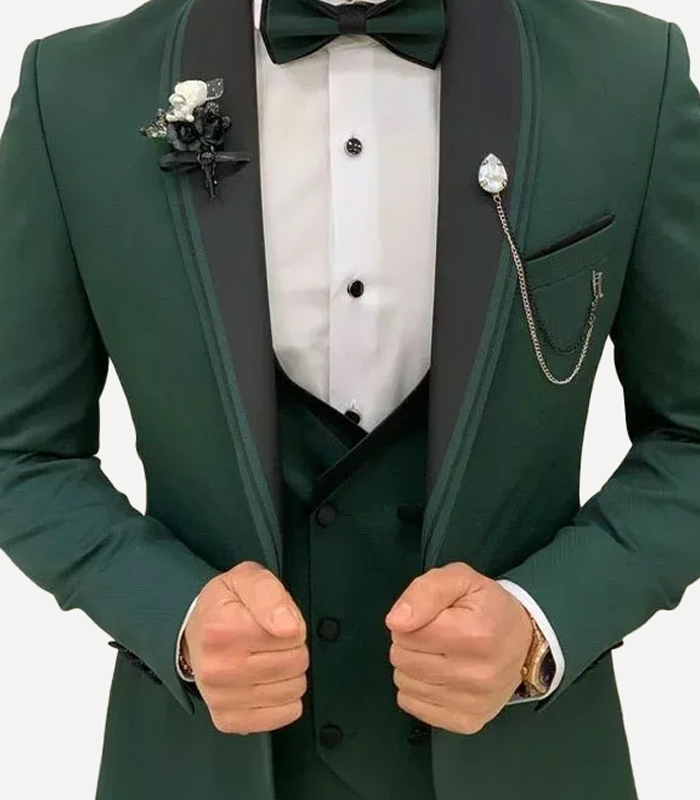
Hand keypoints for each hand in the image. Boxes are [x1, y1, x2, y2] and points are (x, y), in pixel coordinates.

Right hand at [183, 560, 307, 734]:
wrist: (194, 633)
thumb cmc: (225, 604)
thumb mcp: (247, 579)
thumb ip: (270, 594)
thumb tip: (289, 628)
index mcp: (222, 630)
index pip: (293, 635)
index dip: (291, 624)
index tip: (273, 620)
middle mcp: (218, 669)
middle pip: (296, 664)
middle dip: (292, 649)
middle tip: (271, 640)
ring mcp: (220, 699)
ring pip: (293, 691)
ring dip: (289, 674)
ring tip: (267, 659)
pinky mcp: (227, 721)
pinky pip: (284, 715)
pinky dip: (284, 700)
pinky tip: (267, 683)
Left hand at [385, 562, 531, 734]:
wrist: (525, 642)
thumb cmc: (488, 607)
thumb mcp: (460, 578)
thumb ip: (425, 592)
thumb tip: (395, 621)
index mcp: (474, 634)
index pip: (406, 633)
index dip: (411, 619)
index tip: (431, 617)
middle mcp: (477, 675)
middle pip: (402, 659)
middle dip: (410, 643)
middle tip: (435, 635)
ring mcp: (473, 703)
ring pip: (405, 684)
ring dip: (413, 667)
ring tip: (438, 654)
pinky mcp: (468, 722)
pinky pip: (413, 706)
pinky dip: (418, 690)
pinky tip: (439, 677)